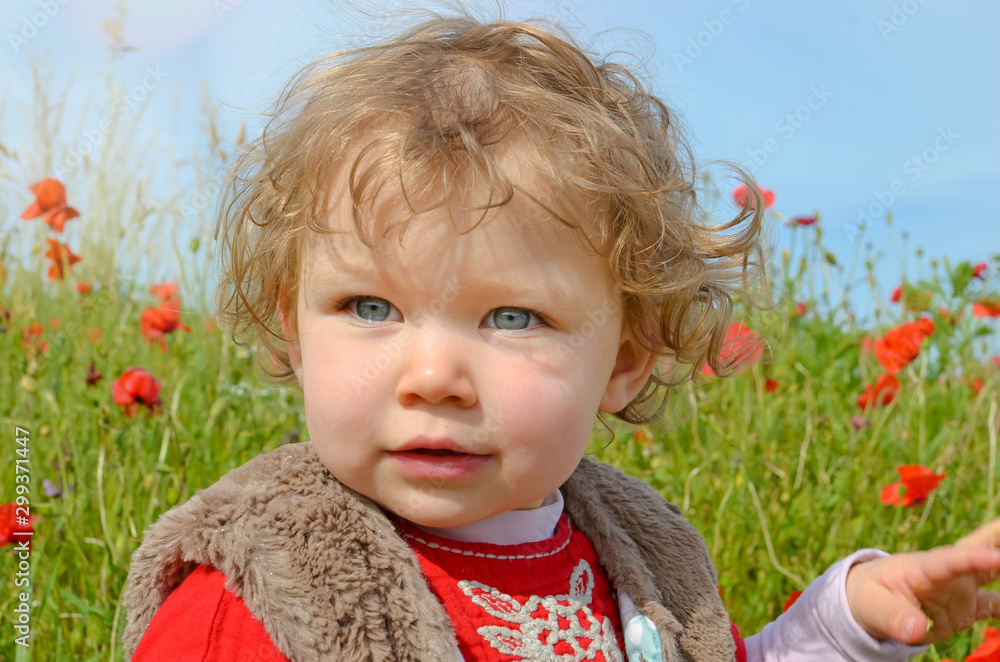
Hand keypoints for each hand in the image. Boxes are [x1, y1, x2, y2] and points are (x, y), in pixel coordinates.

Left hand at [844, 518, 999, 644]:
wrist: (871, 602)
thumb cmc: (869, 596)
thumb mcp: (873, 607)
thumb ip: (894, 617)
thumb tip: (916, 631)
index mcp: (924, 566)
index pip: (952, 559)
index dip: (975, 558)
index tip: (997, 558)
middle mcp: (949, 573)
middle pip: (981, 550)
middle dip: (999, 538)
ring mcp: (962, 588)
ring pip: (996, 575)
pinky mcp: (969, 606)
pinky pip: (998, 606)